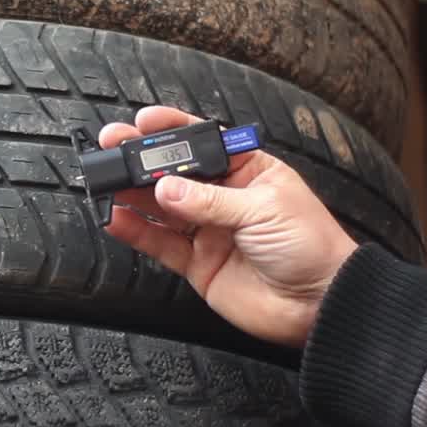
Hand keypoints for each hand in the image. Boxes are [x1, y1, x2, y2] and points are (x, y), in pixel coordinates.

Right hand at [99, 107, 357, 347]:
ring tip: (106, 182)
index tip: (144, 122)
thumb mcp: (264, 211)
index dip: (173, 130)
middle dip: (142, 160)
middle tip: (112, 149)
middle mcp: (224, 198)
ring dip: (132, 194)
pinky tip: (116, 219)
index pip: (204, 143)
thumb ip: (210, 201)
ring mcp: (208, 230)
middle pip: (174, 173)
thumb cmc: (312, 247)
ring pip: (161, 207)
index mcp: (248, 171)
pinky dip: (135, 231)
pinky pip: (159, 243)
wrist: (320, 304)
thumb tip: (167, 189)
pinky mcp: (196, 263)